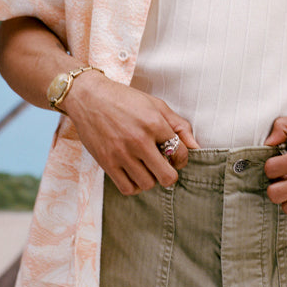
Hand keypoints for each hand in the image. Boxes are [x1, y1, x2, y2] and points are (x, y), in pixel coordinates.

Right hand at [62, 72, 198, 194]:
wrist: (90, 97)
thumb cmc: (125, 100)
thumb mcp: (156, 105)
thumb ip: (178, 125)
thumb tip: (197, 146)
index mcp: (154, 123)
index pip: (180, 153)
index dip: (182, 158)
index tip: (175, 156)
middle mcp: (139, 140)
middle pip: (167, 176)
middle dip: (169, 173)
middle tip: (164, 165)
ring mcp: (121, 153)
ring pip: (147, 184)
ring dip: (151, 179)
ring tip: (146, 166)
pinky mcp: (106, 163)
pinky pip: (127, 188)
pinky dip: (134, 185)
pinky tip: (134, 173)